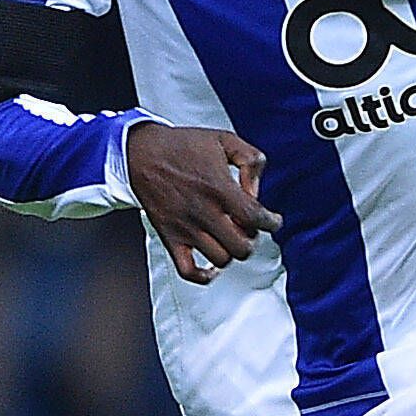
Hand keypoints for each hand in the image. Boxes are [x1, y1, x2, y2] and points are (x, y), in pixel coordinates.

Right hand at [126, 121, 280, 283]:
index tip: (273, 221)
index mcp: (219, 189)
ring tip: (230, 239)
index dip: (271, 223)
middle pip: (242, 246)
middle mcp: (204, 212)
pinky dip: (204, 275)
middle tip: (248, 229)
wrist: (142, 152)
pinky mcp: (170, 238)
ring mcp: (186, 228)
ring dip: (231, 252)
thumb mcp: (225, 139)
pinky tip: (212, 265)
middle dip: (251, 239)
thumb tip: (256, 191)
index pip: (256, 218)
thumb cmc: (182, 146)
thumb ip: (251, 160)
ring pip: (221, 260)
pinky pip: (188, 271)